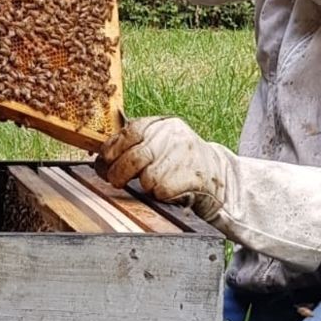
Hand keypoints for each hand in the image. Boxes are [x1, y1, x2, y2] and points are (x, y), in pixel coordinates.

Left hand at [97, 116, 225, 209]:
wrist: (216, 172)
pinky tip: (169, 189)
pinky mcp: (190, 177)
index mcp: (162, 125)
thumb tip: (103, 156)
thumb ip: (135, 143)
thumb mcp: (160, 141)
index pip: (130, 131)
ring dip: (145, 185)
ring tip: (153, 183)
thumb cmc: (179, 159)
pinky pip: (161, 191)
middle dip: (119, 173)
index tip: (106, 161)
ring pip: (147, 177)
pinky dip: (160, 194)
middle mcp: (172, 137)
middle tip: (116, 181)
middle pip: (134, 157)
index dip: (113, 149)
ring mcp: (182, 157)